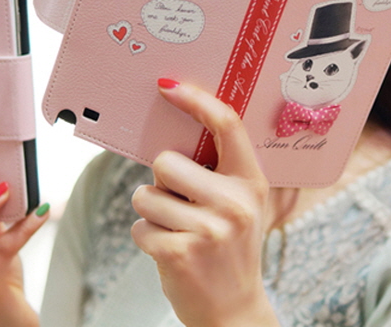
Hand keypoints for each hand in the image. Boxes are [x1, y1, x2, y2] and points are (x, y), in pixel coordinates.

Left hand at [131, 81, 278, 326]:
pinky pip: (139, 226)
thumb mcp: (239, 205)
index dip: (196, 99)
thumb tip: (173, 130)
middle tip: (180, 204)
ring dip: (152, 212)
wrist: (234, 312)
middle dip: (161, 181)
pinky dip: (147, 237)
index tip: (168, 86)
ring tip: (177, 230)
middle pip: (165, 161)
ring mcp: (209, 230)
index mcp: (251, 182)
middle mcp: (234, 203)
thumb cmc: (229, 248)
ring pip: (144, 194)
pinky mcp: (180, 254)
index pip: (226, 125)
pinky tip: (171, 251)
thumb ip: (217, 170)